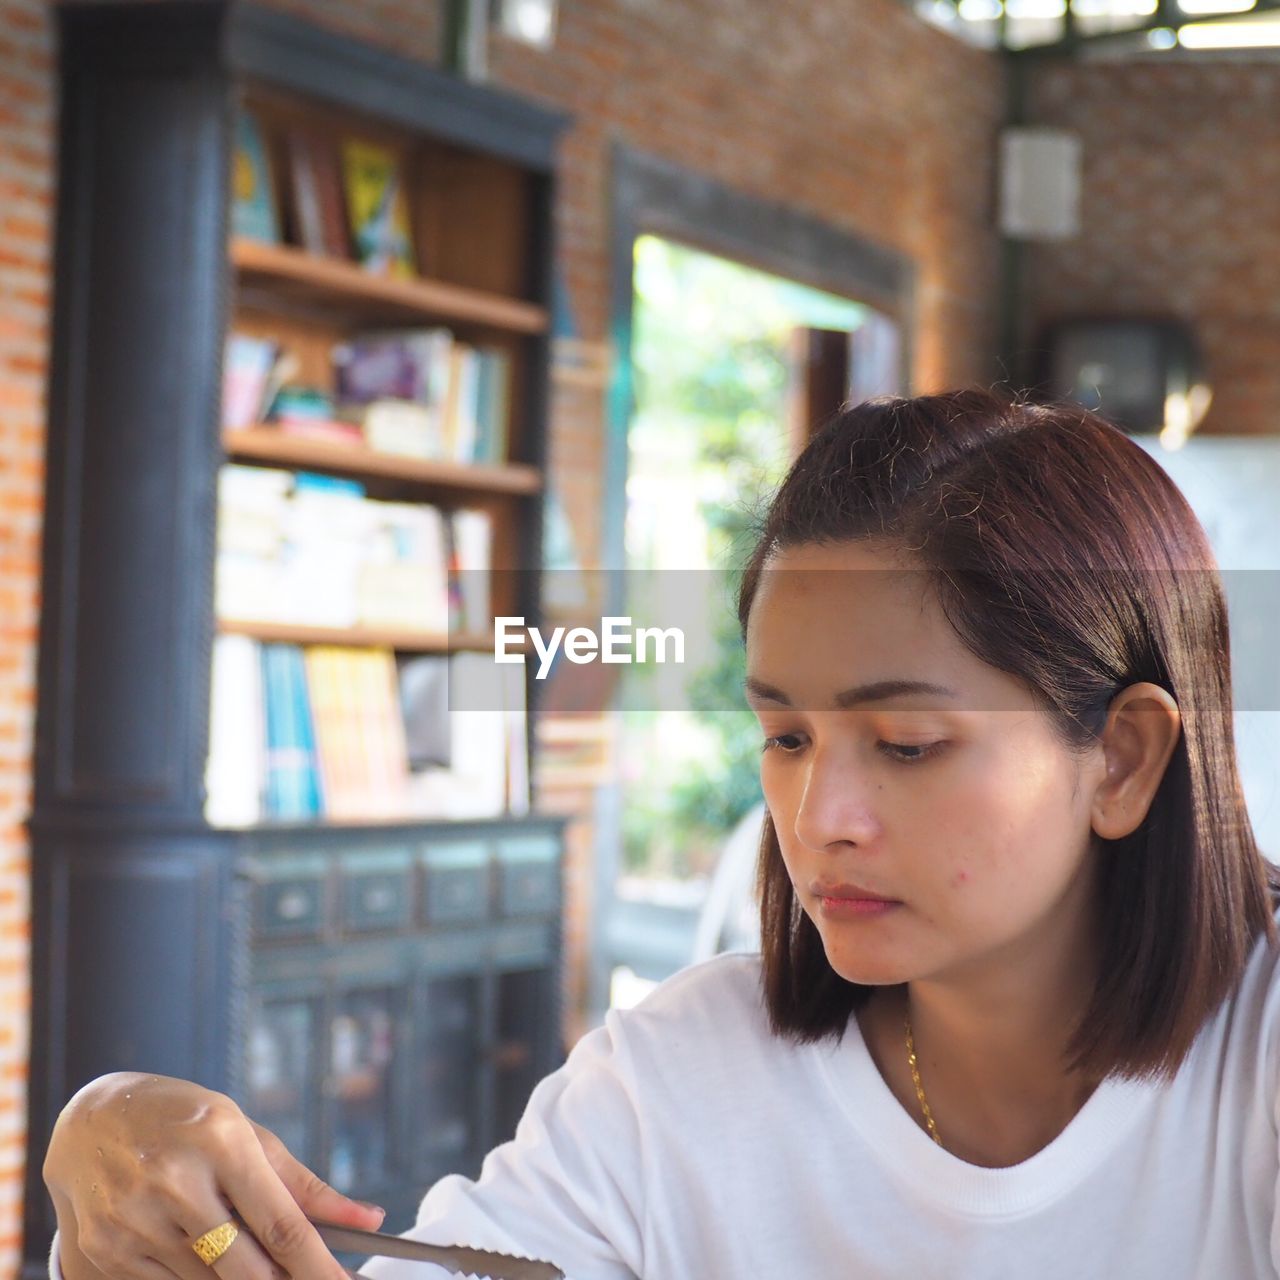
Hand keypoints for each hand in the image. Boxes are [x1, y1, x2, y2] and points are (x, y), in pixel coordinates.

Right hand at [43, 1072, 386, 1279]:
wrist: (89, 1122)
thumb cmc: (184, 1121)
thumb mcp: (246, 1131)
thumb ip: (303, 1184)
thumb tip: (368, 1220)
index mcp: (221, 1142)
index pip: (281, 1224)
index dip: (319, 1267)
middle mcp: (175, 1183)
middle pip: (247, 1270)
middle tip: (301, 1274)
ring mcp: (133, 1223)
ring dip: (237, 1278)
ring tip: (237, 1244)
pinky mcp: (104, 1254)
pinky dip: (196, 1279)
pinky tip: (197, 1249)